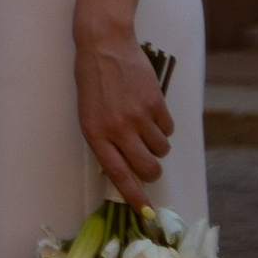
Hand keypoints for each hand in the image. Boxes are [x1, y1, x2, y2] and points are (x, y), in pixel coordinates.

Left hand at [76, 25, 172, 204]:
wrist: (104, 45)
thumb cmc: (93, 82)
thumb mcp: (89, 115)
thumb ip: (105, 141)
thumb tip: (126, 169)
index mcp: (96, 134)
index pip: (119, 176)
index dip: (135, 197)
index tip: (147, 213)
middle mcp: (117, 129)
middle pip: (148, 169)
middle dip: (152, 172)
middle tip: (148, 163)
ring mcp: (138, 115)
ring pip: (161, 150)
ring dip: (157, 146)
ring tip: (145, 127)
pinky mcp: (155, 102)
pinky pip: (168, 128)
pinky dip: (163, 126)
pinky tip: (150, 111)